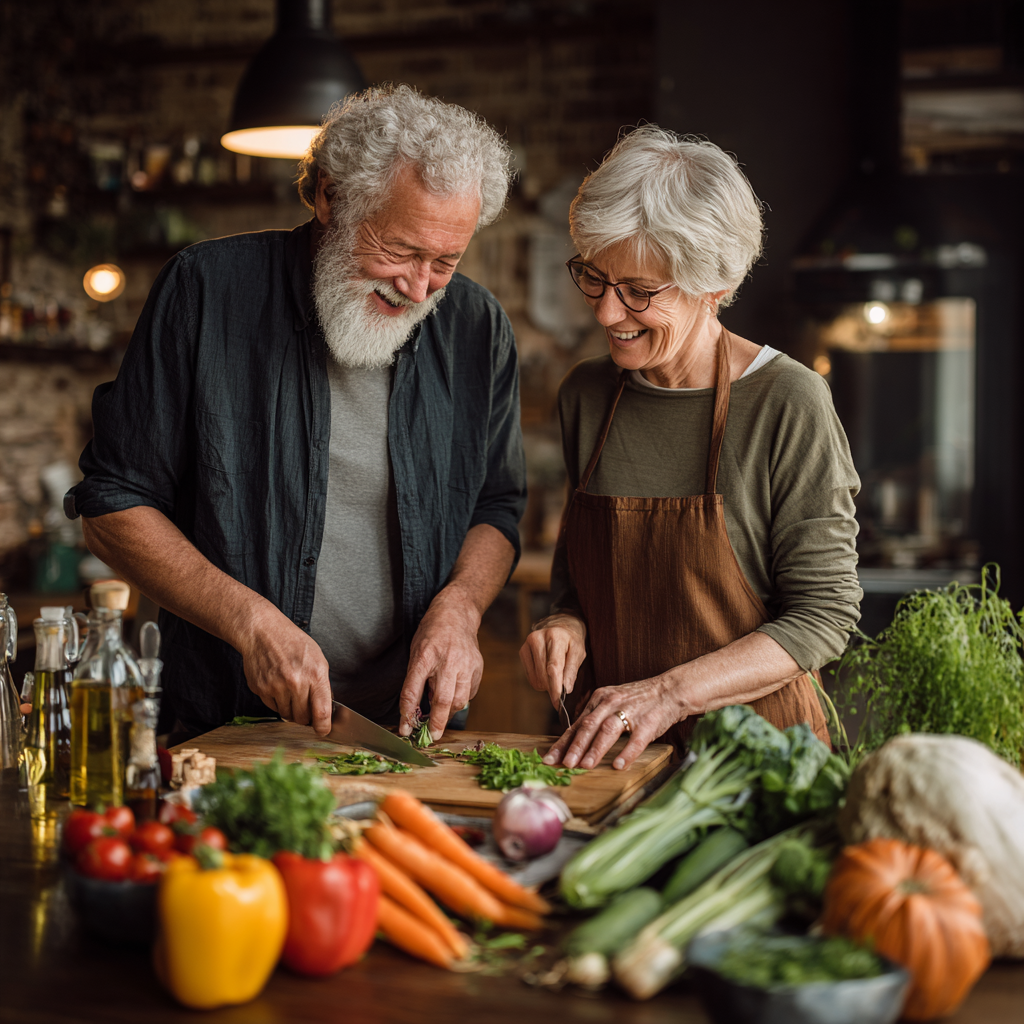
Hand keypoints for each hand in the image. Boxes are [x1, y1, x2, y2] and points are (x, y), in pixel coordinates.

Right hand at [235, 604, 332, 735]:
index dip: (323, 727)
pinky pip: (273, 708)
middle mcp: (296, 683)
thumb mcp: (318, 659)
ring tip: (291, 693)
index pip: (322, 711)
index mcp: (315, 674)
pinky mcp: (261, 689)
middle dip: (306, 717)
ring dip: (291, 710)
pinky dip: (277, 703)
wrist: (263, 632)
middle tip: (305, 708)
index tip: (323, 731)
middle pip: (303, 718)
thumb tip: (325, 708)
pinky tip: (278, 687)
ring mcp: (276, 687)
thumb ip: (322, 684)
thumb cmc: (293, 643)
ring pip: (287, 715)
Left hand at [399, 587, 482, 740]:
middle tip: (431, 736)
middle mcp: (447, 661)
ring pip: (460, 700)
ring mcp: (466, 665)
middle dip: (436, 722)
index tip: (406, 730)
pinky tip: (453, 695)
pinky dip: (460, 699)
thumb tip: (415, 711)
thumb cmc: (431, 633)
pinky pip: (470, 693)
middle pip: (443, 700)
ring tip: (441, 716)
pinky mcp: (478, 668)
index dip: (408, 713)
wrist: (457, 614)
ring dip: (449, 713)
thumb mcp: (415, 652)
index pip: (412, 690)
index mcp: (424, 656)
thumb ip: (415, 680)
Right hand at [519, 614, 586, 709]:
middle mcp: (538, 638)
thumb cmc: (571, 641)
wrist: (560, 625)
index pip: (553, 667)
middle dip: (553, 686)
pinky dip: (539, 680)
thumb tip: (565, 689)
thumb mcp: (579, 652)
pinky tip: (546, 672)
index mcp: (555, 637)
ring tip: (555, 675)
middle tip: (562, 688)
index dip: (555, 687)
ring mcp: (527, 644)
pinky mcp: (522, 651)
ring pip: (535, 678)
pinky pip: (530, 676)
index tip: (558, 702)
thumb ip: (572, 670)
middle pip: (543, 675)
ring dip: (546, 684)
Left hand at [543, 672, 688, 771]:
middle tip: (564, 764)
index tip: (549, 758)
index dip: (562, 742)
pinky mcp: (648, 722)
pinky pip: (636, 739)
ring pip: (608, 730)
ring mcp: (630, 711)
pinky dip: (626, 752)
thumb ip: (594, 717)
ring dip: (595, 749)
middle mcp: (611, 703)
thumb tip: (573, 739)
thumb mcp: (611, 702)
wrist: (670, 690)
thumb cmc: (639, 700)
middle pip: (588, 726)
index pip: (577, 724)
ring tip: (585, 766)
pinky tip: (618, 765)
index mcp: (599, 699)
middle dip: (574, 747)